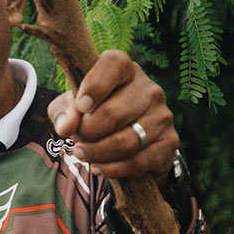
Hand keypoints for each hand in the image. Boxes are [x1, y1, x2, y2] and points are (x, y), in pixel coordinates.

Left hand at [47, 50, 178, 182]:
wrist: (124, 138)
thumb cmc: (91, 113)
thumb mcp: (70, 107)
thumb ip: (63, 112)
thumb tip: (66, 127)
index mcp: (124, 70)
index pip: (114, 64)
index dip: (95, 86)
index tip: (81, 106)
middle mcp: (149, 89)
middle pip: (113, 114)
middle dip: (87, 132)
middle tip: (76, 139)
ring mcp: (163, 115)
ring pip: (125, 142)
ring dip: (96, 153)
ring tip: (81, 154)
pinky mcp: (170, 142)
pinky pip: (138, 161)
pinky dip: (113, 169)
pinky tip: (98, 168)